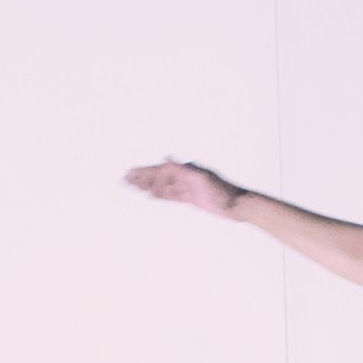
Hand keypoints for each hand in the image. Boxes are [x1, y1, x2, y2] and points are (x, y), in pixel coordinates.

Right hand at [123, 157, 238, 213]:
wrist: (237, 205)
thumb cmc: (222, 191)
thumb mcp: (201, 178)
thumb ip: (183, 169)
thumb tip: (166, 157)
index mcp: (185, 170)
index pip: (160, 170)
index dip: (144, 172)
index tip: (129, 173)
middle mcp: (184, 176)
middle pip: (158, 177)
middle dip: (141, 178)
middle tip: (124, 179)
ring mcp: (187, 188)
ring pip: (162, 186)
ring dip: (147, 186)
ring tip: (133, 187)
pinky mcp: (191, 198)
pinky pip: (172, 196)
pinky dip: (160, 195)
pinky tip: (151, 196)